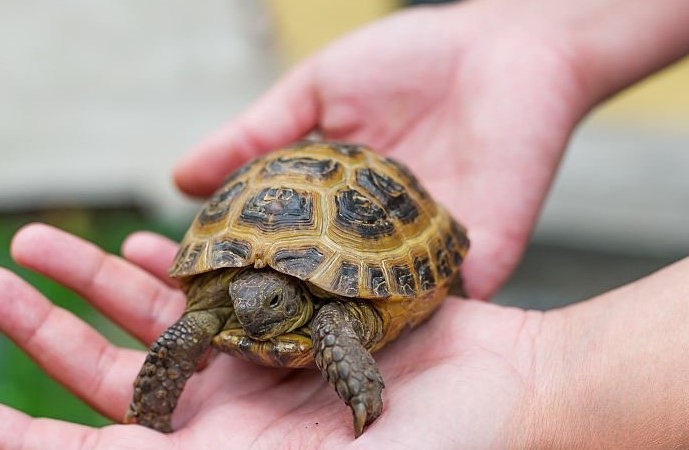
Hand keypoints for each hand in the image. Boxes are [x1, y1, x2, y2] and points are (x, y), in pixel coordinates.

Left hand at [0, 223, 544, 448]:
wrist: (519, 394)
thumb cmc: (441, 448)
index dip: (37, 443)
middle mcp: (233, 422)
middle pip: (115, 376)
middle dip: (45, 332)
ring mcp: (261, 368)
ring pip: (156, 319)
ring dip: (94, 280)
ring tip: (37, 240)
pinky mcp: (296, 319)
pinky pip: (221, 284)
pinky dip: (178, 262)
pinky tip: (141, 236)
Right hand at [174, 4, 592, 298]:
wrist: (508, 49)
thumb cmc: (412, 60)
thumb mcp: (317, 92)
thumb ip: (256, 136)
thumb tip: (180, 179)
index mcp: (335, 205)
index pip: (278, 251)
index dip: (239, 271)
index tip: (193, 288)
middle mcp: (372, 241)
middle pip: (316, 293)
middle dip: (273, 314)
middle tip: (227, 329)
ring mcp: (421, 260)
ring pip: (368, 315)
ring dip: (327, 330)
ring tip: (276, 345)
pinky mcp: (472, 265)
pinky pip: (434, 312)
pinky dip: (400, 327)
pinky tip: (356, 336)